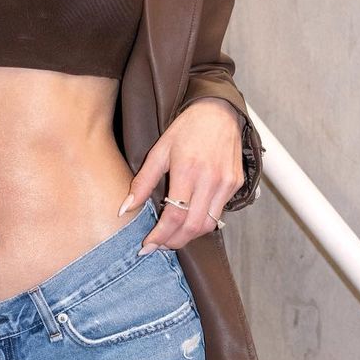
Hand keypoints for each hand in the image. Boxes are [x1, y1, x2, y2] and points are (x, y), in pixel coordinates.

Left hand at [118, 98, 243, 253]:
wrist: (218, 112)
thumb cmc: (186, 130)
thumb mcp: (158, 151)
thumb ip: (142, 182)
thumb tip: (124, 209)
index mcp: (187, 170)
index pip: (174, 216)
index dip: (160, 236)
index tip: (147, 246)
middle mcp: (210, 179)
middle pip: (193, 226)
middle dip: (173, 242)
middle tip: (158, 245)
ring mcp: (226, 183)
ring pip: (208, 225)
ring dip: (188, 236)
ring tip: (171, 236)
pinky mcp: (235, 184)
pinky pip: (218, 213)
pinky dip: (202, 222)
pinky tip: (188, 219)